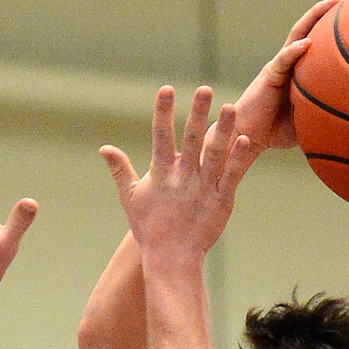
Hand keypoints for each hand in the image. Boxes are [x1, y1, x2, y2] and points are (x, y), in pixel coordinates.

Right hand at [101, 88, 253, 262]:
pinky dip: (237, 158)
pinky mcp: (220, 200)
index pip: (161, 136)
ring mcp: (203, 188)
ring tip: (230, 107)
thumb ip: (120, 169)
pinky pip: (230, 175)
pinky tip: (244, 138)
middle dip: (198, 113)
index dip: (162, 112)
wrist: (171, 259)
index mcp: (161, 173)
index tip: (166, 89)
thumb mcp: (131, 197)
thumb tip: (104, 148)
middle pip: (191, 139)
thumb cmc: (150, 228)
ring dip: (222, 130)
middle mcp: (182, 177)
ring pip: (214, 153)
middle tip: (205, 89)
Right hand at [226, 0, 345, 155]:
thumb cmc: (276, 131)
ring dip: (315, 15)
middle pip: (313, 26)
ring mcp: (280, 65)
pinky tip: (307, 43)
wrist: (249, 137)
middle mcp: (291, 61)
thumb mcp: (308, 119)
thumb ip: (325, 110)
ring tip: (333, 1)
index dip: (338, 25)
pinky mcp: (269, 75)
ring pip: (298, 34)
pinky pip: (282, 60)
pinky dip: (294, 51)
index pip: (322, 39)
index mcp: (301, 69)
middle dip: (332, 8)